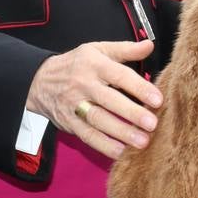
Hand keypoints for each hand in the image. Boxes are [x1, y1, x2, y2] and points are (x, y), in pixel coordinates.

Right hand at [26, 39, 162, 159]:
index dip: (139, 88)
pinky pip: (87, 136)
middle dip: (132, 113)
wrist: (39, 80)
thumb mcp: (98, 50)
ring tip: (142, 142)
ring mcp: (74, 105)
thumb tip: (149, 45)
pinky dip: (104, 146)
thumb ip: (126, 49)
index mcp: (95, 65)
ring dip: (121, 133)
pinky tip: (121, 152)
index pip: (120, 76)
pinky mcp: (69, 123)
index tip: (158, 99)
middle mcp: (84, 85)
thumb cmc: (77, 64)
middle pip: (109, 100)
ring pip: (99, 121)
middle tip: (152, 124)